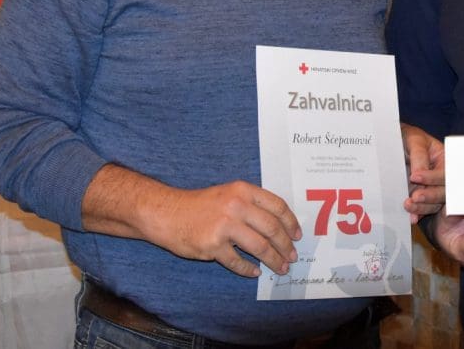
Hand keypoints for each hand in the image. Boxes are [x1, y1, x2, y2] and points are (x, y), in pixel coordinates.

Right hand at [82, 166, 300, 278]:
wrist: (166, 213)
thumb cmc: (199, 205)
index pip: (277, 206)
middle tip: (292, 256)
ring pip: (260, 247)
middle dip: (285, 246)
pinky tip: (254, 272)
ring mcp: (224, 226)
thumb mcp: (228, 193)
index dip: (291, 223)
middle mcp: (236, 205)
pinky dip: (248, 269)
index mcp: (243, 190)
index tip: (298, 235)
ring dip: (273, 260)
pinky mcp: (212, 245)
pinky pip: (237, 262)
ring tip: (280, 267)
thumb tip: (278, 224)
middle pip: (272, 228)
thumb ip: (251, 204)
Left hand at [400, 123, 443, 222]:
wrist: (394, 145)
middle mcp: (442, 178)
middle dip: (430, 196)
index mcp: (446, 160)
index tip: (415, 176)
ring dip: (423, 207)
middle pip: (444, 192)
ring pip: (435, 204)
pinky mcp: (423, 199)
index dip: (432, 177)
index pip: (445, 172)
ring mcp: (433, 189)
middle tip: (415, 197)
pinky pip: (424, 210)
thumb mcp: (414, 140)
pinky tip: (411, 219)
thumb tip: (419, 174)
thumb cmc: (408, 138)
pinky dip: (418, 214)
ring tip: (408, 206)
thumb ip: (418, 156)